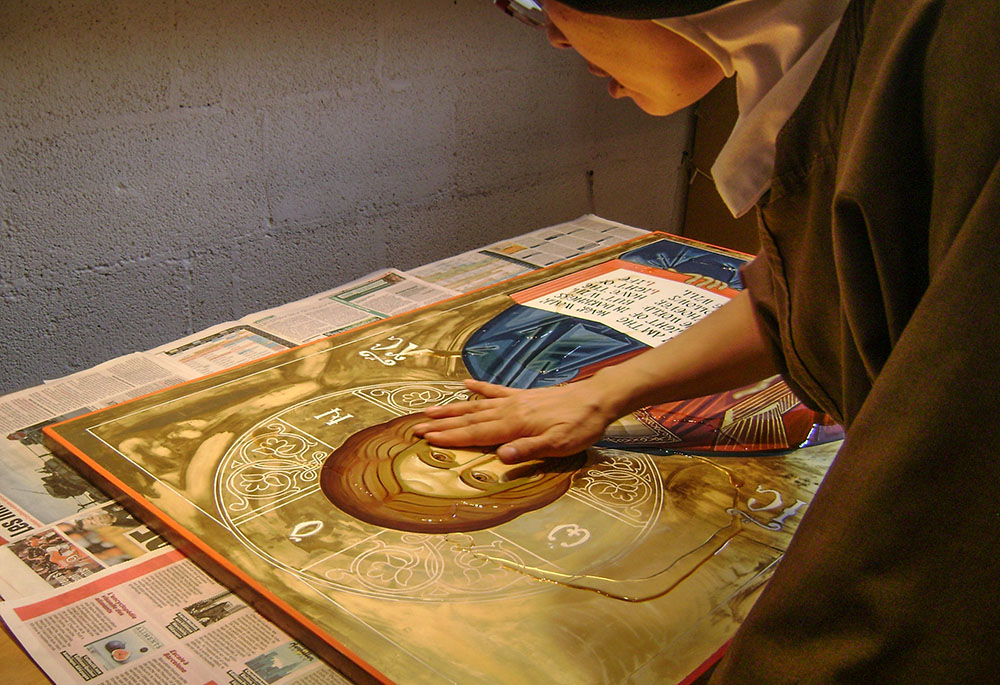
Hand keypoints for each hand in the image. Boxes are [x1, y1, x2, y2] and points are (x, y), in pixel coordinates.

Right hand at [413, 377, 622, 462]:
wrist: (597, 398)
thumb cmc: (579, 426)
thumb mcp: (559, 445)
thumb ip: (528, 450)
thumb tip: (500, 456)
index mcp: (514, 425)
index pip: (475, 433)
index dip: (450, 436)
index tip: (426, 438)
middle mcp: (509, 410)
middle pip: (469, 418)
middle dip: (442, 424)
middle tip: (415, 427)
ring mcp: (515, 401)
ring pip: (476, 405)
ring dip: (452, 409)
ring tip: (429, 410)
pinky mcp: (524, 395)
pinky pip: (496, 391)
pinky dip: (479, 388)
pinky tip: (466, 385)